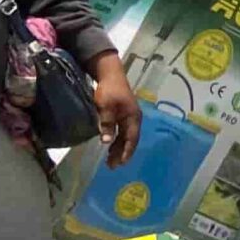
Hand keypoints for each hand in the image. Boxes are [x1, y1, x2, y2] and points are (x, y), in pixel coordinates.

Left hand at [87, 52, 141, 167]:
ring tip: (110, 160)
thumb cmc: (108, 90)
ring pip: (125, 136)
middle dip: (122, 153)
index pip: (131, 139)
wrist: (110, 74)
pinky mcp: (122, 114)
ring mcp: (129, 117)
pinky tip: (110, 145)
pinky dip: (116, 140)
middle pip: (129, 140)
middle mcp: (133, 119)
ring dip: (118, 148)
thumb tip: (106, 141)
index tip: (120, 163)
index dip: (126, 151)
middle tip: (112, 166)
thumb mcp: (105, 106)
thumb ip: (107, 123)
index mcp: (133, 117)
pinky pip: (122, 131)